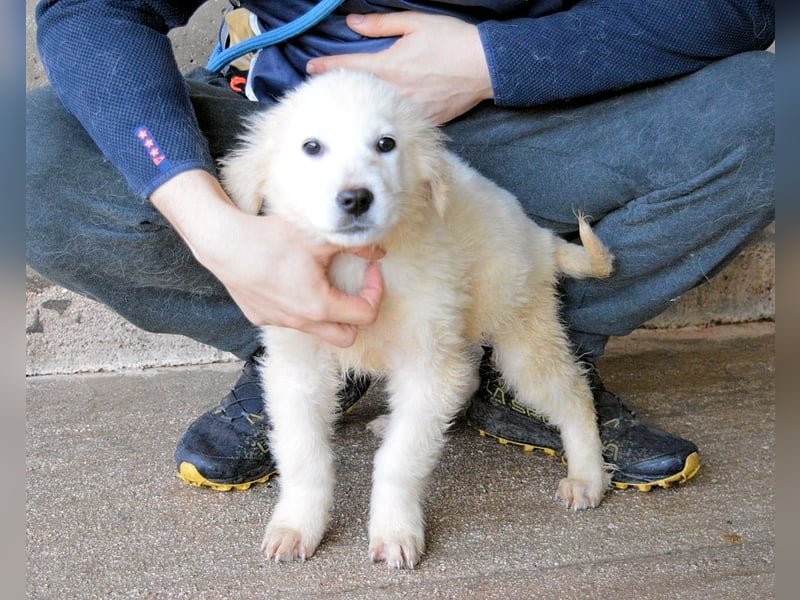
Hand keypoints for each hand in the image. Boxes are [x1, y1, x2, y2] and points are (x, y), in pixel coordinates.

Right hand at [151, 170, 383, 347]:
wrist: (224, 243)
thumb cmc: (271, 239)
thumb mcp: (319, 238)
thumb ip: (355, 245)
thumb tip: (379, 251)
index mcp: (319, 306)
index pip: (366, 315)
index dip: (375, 292)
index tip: (370, 270)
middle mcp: (300, 322)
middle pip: (346, 337)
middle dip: (356, 315)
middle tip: (353, 288)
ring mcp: (279, 322)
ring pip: (316, 329)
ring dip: (327, 311)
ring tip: (322, 280)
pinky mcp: (260, 317)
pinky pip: (290, 319)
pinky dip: (299, 306)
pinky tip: (290, 281)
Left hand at [306, 12, 492, 124]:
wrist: (485, 66)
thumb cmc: (452, 40)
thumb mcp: (415, 24)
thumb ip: (380, 26)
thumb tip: (352, 23)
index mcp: (390, 66)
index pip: (349, 67)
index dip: (327, 66)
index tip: (310, 68)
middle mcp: (396, 91)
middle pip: (361, 92)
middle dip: (344, 89)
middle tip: (328, 89)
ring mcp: (410, 108)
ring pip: (380, 108)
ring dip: (366, 105)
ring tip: (352, 105)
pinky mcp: (426, 119)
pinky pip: (402, 118)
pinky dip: (392, 115)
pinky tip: (384, 116)